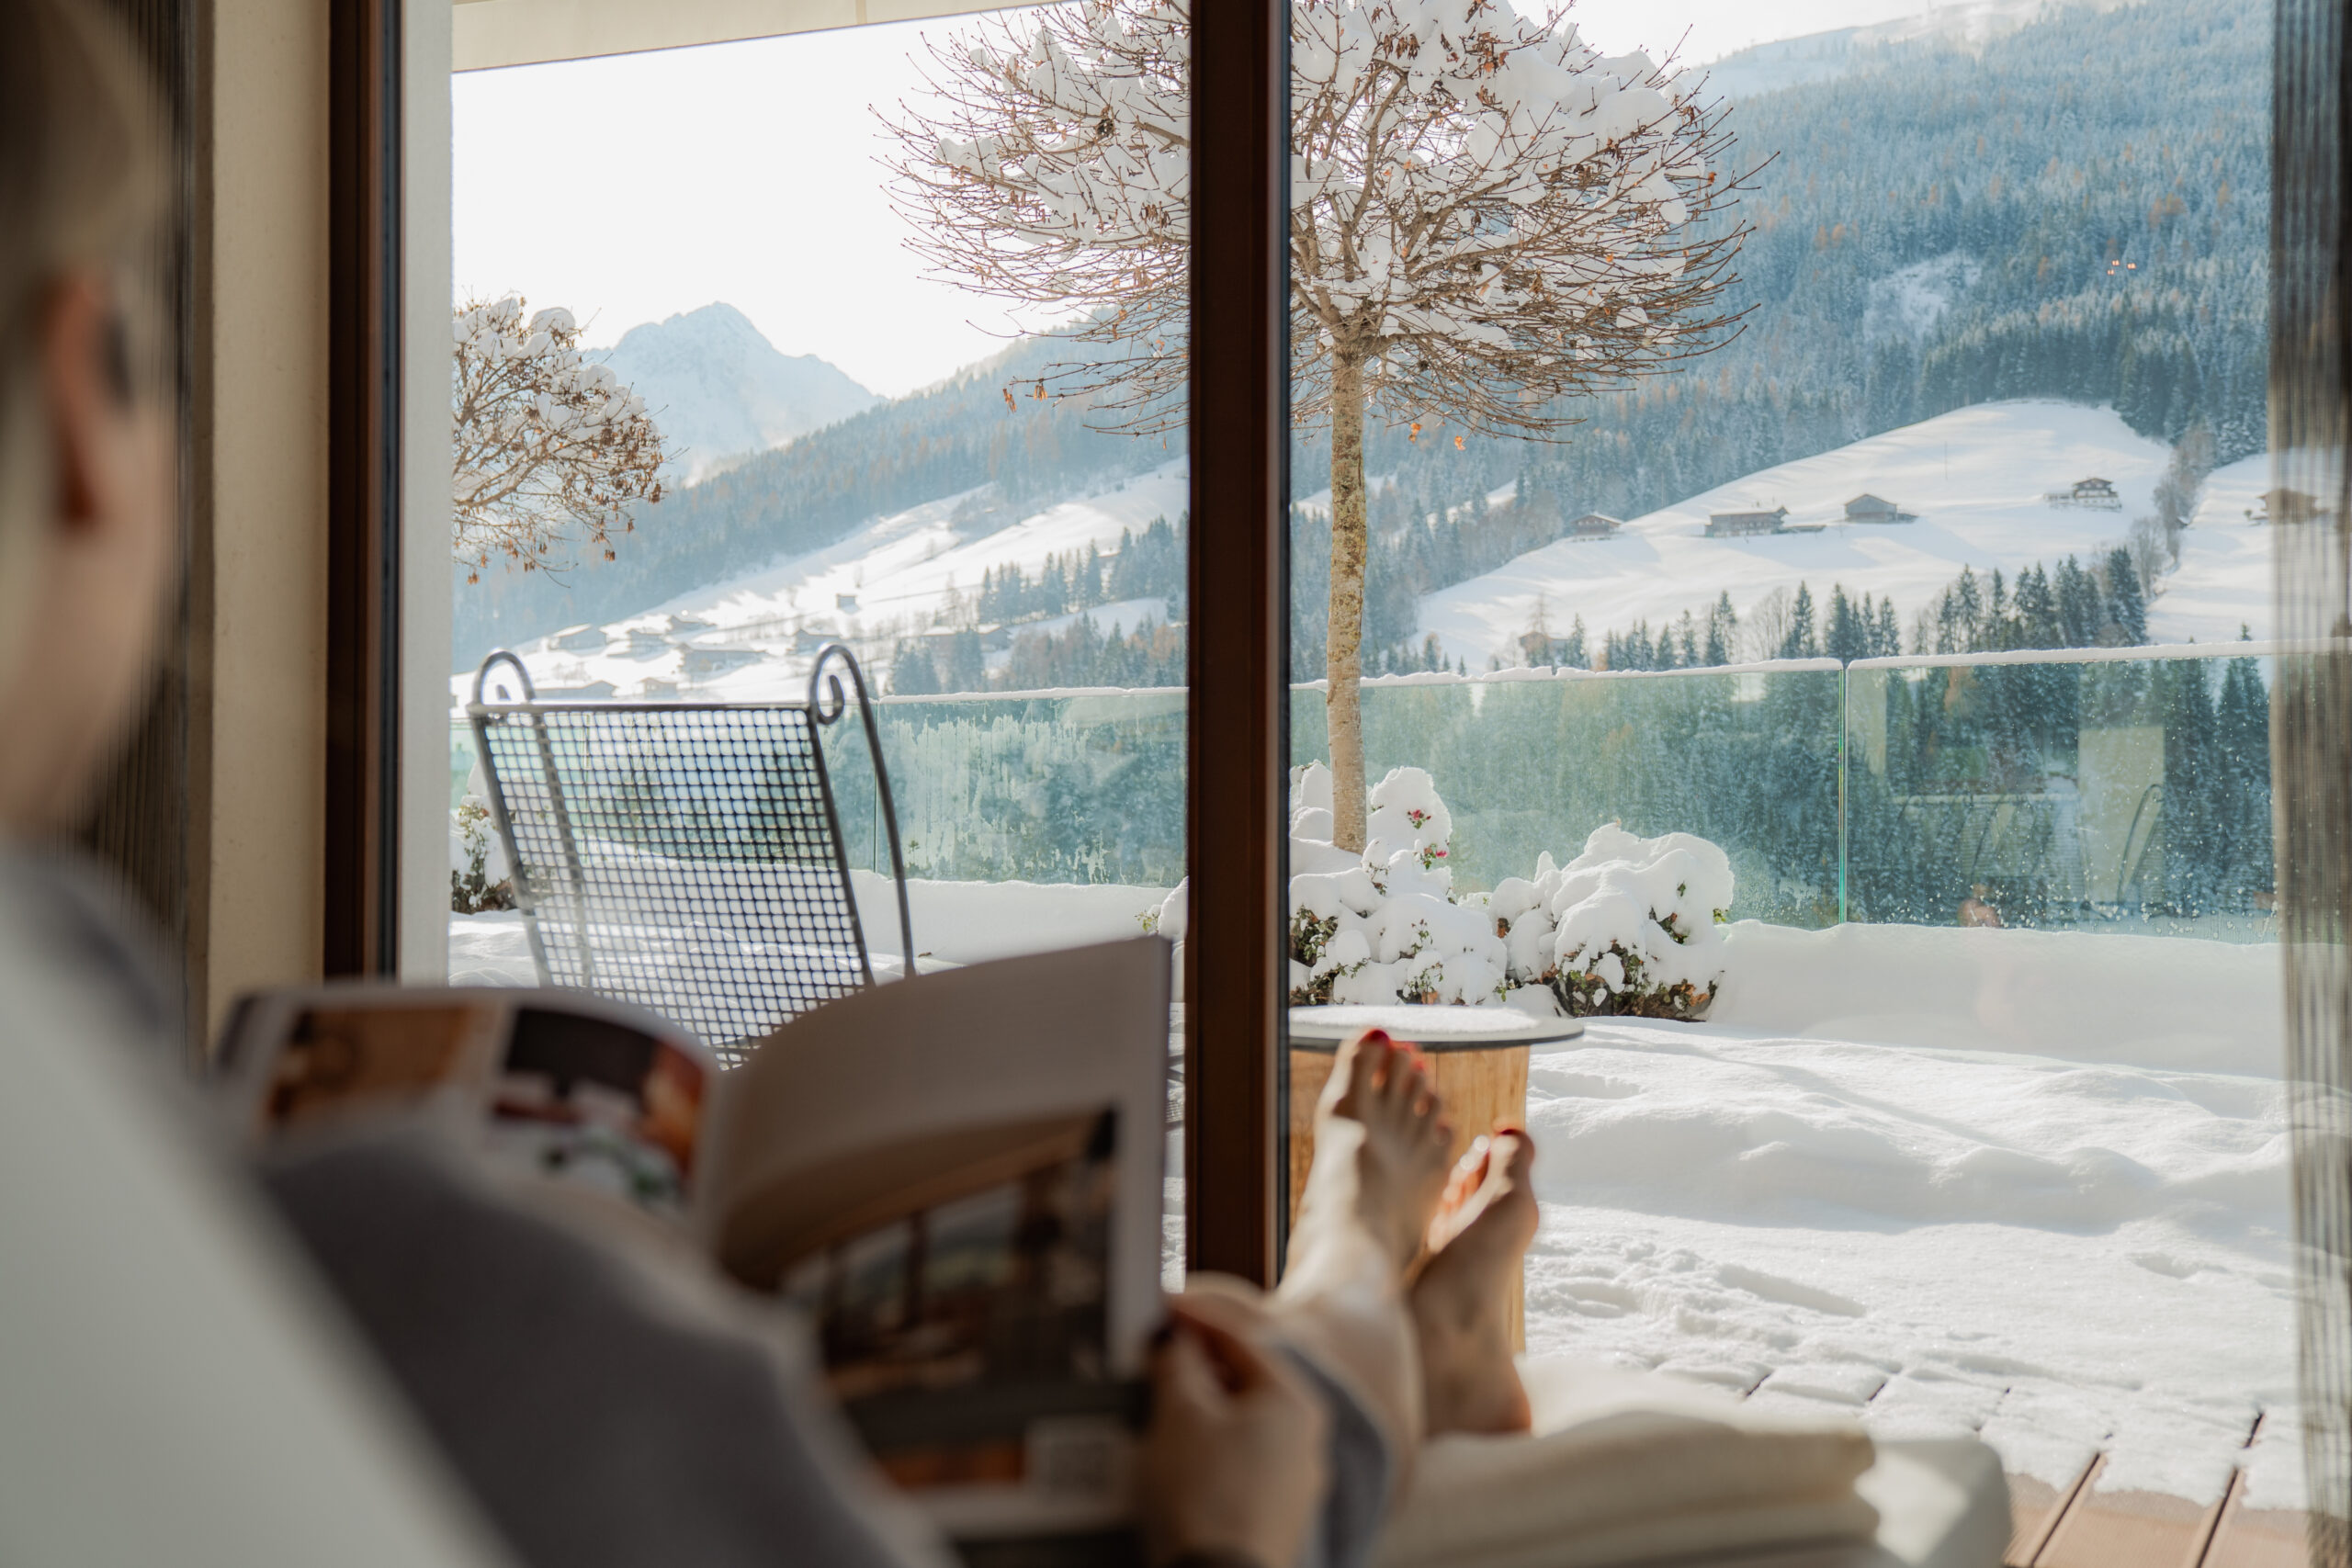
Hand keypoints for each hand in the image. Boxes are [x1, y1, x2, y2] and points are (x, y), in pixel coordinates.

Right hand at [1139, 1298, 1329, 1567]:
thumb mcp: (1179, 1415)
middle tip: (1156, 1356)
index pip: (1240, 1339)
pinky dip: (1211, 1449)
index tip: (1161, 1307)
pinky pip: (1242, 1464)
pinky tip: (1179, 1457)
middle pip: (1245, 1381)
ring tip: (1159, 1405)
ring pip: (1244, 1424)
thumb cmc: (1205, 1496)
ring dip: (1202, 1409)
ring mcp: (1297, 1481)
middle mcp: (1307, 1437)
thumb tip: (1175, 1340)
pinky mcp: (1277, 1517)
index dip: (1195, 1318)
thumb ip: (1177, 1365)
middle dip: (1198, 1366)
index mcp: (1293, 1400)